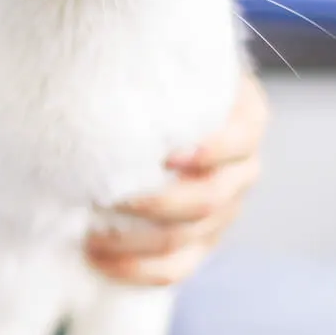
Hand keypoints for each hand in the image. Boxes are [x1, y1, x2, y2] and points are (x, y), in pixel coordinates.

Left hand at [84, 70, 268, 285]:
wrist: (157, 105)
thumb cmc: (156, 77)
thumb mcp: (165, 64)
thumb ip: (154, 66)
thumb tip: (105, 64)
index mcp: (245, 119)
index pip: (240, 139)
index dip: (209, 151)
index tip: (167, 155)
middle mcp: (242, 167)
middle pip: (210, 197)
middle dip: (157, 203)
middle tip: (105, 196)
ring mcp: (225, 208)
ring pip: (190, 237)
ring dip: (137, 241)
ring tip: (90, 232)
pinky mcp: (202, 240)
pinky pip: (177, 267)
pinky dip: (138, 270)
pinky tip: (98, 259)